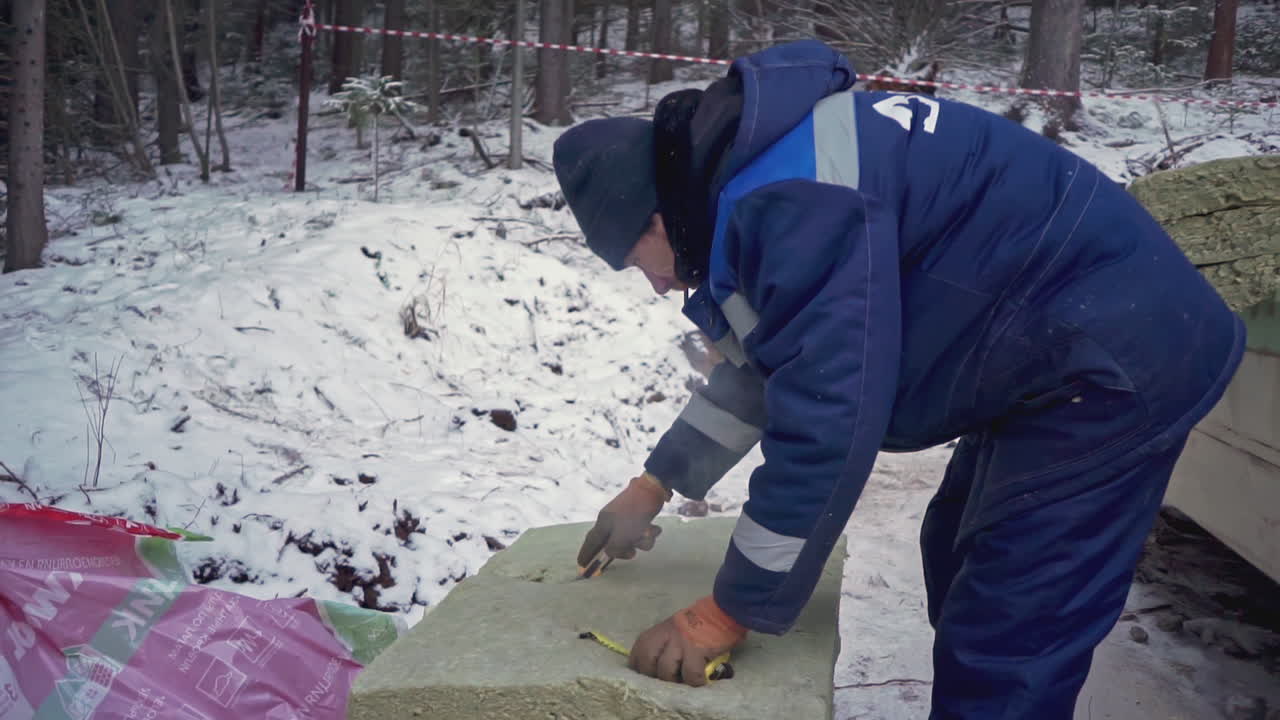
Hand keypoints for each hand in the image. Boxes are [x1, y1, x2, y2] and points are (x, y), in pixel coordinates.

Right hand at [577, 473, 670, 566]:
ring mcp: (624, 518)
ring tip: (648, 534)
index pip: (591, 541)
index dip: (586, 554)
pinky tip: (654, 527)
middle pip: (612, 543)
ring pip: (629, 539)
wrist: (653, 489)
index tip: (582, 565)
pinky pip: (639, 532)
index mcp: (603, 522)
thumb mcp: (622, 535)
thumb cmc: (635, 513)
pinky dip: (647, 533)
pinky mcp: (637, 516)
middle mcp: (611, 520)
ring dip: (641, 541)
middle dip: (624, 550)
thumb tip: (609, 554)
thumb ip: (614, 548)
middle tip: (631, 554)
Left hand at [630, 595, 746, 686]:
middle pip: (646, 664)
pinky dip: (695, 681)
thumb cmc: (696, 625)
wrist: (721, 612)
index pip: (636, 657)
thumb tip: (655, 670)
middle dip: (655, 678)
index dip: (642, 671)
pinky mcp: (696, 650)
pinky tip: (701, 679)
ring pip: (666, 671)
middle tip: (668, 681)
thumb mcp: (671, 631)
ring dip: (676, 681)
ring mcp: (679, 643)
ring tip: (685, 680)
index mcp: (655, 633)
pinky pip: (690, 675)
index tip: (651, 678)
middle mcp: (663, 636)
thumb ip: (661, 646)